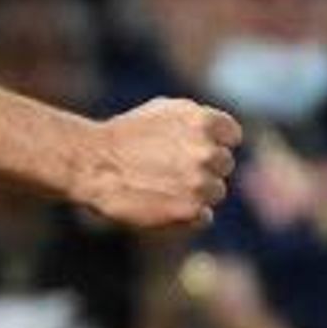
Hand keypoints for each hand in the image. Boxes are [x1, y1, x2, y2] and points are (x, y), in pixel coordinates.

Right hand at [77, 99, 241, 229]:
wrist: (94, 163)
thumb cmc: (127, 135)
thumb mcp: (165, 110)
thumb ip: (199, 121)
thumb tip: (224, 136)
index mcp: (204, 122)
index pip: (232, 136)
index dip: (214, 142)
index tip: (192, 147)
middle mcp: (206, 151)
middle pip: (225, 165)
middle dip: (204, 167)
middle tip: (172, 168)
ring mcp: (200, 183)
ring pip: (216, 192)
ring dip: (196, 192)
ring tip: (164, 186)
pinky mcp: (190, 210)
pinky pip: (204, 217)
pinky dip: (188, 214)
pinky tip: (164, 203)